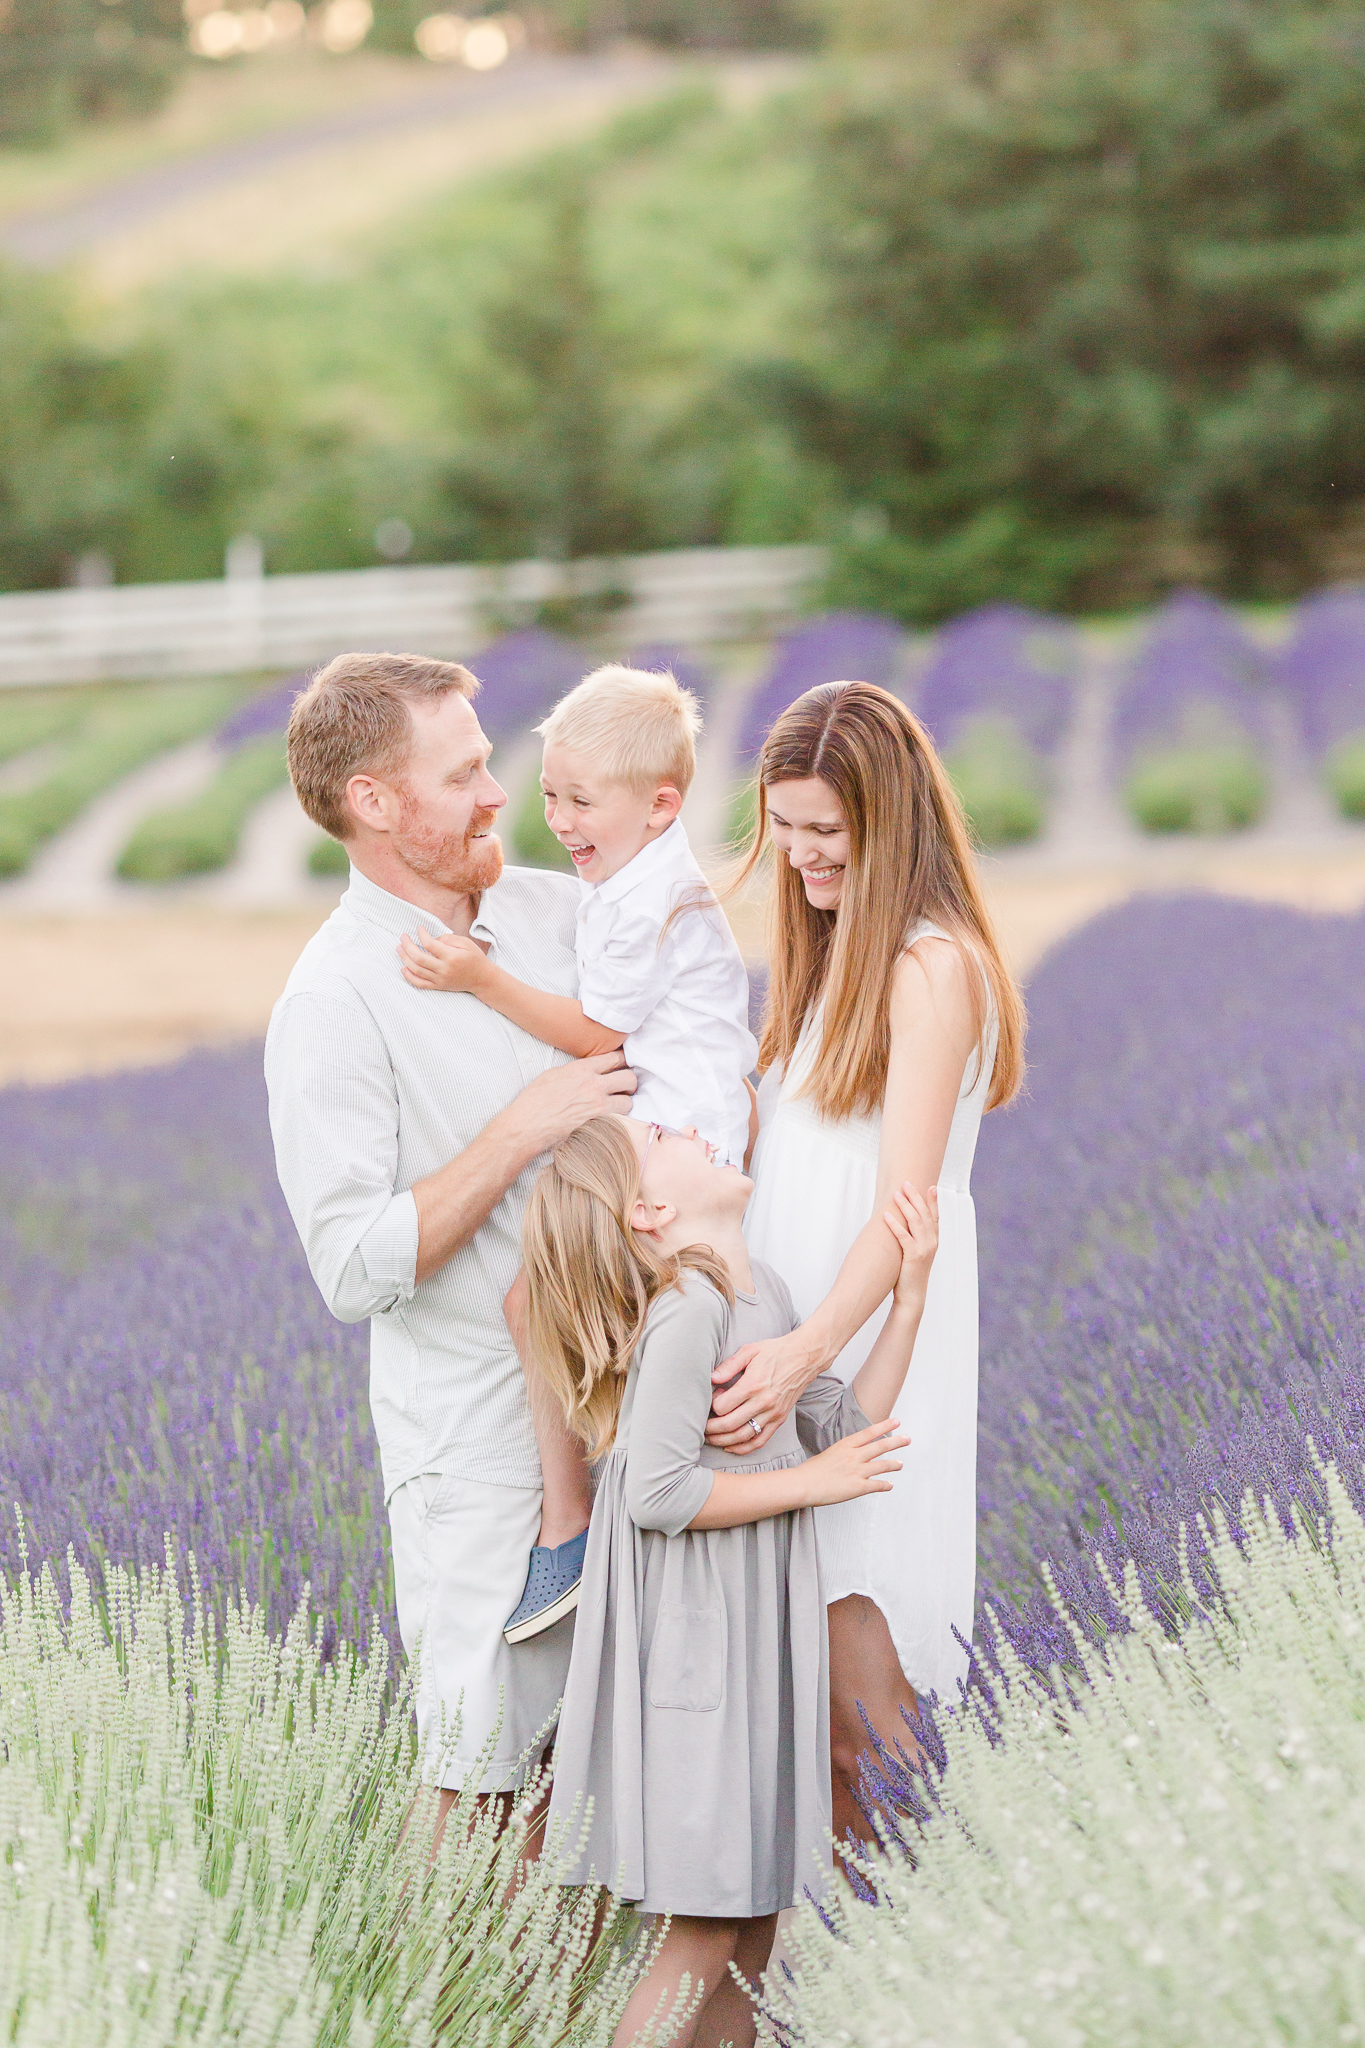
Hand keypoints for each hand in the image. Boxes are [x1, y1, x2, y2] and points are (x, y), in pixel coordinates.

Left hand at [398, 929, 489, 994]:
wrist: (482, 978)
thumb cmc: (474, 958)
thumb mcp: (466, 943)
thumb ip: (448, 939)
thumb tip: (431, 940)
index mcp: (452, 957)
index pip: (430, 944)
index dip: (422, 934)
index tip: (420, 928)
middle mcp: (444, 969)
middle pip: (419, 958)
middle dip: (407, 945)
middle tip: (403, 937)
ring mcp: (440, 979)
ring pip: (417, 970)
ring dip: (405, 958)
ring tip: (399, 948)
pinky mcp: (438, 986)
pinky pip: (420, 984)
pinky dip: (409, 977)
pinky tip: (403, 968)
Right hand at [514, 1051, 636, 1150]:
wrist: (527, 1126)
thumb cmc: (534, 1101)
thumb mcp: (553, 1074)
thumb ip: (575, 1070)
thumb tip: (587, 1071)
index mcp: (581, 1069)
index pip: (614, 1058)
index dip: (623, 1059)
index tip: (625, 1063)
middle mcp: (594, 1086)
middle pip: (629, 1078)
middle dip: (630, 1082)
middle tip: (626, 1087)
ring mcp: (598, 1107)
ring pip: (629, 1102)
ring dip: (625, 1103)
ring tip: (618, 1106)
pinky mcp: (598, 1126)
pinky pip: (619, 1121)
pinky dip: (618, 1120)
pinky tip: (612, 1120)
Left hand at [705, 1330, 818, 1453]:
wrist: (805, 1358)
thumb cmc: (776, 1352)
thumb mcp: (750, 1350)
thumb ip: (729, 1365)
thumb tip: (712, 1378)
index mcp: (753, 1384)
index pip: (723, 1406)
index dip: (712, 1405)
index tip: (712, 1398)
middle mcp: (763, 1402)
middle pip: (729, 1424)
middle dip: (710, 1429)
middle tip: (701, 1426)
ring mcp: (773, 1413)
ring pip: (743, 1437)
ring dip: (722, 1441)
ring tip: (710, 1438)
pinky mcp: (779, 1420)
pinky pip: (760, 1441)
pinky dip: (743, 1448)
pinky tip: (730, 1447)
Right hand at [800, 1419, 908, 1507]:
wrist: (803, 1484)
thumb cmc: (811, 1471)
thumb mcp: (829, 1454)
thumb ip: (843, 1453)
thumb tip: (852, 1455)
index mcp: (845, 1445)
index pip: (870, 1432)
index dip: (885, 1426)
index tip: (896, 1422)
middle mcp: (854, 1456)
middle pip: (880, 1446)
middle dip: (896, 1442)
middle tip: (907, 1439)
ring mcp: (857, 1471)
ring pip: (882, 1465)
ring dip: (894, 1464)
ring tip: (900, 1464)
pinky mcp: (857, 1487)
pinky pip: (877, 1485)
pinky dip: (885, 1485)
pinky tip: (889, 1485)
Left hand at [884, 1181, 938, 1314]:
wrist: (913, 1295)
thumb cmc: (911, 1273)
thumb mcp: (917, 1252)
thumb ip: (916, 1238)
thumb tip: (906, 1222)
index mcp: (934, 1240)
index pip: (935, 1216)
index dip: (934, 1201)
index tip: (931, 1186)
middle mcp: (932, 1242)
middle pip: (924, 1214)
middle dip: (915, 1197)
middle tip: (906, 1183)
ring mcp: (924, 1249)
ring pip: (916, 1221)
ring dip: (905, 1206)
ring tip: (896, 1194)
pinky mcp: (914, 1256)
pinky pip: (903, 1236)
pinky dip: (894, 1225)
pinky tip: (885, 1216)